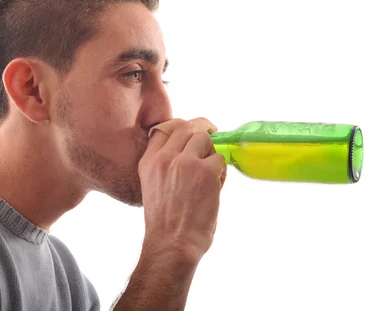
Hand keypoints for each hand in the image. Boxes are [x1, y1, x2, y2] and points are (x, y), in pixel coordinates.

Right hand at [138, 117, 226, 263]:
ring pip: (205, 139)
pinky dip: (221, 172)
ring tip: (210, 175)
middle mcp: (165, 158)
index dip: (180, 126)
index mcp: (149, 162)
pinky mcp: (205, 171)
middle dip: (202, 129)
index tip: (191, 130)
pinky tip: (215, 188)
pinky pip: (220, 159)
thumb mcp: (153, 186)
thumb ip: (165, 165)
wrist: (173, 244)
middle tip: (213, 135)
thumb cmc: (166, 222)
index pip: (163, 128)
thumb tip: (189, 148)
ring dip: (211, 154)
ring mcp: (185, 162)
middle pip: (186, 127)